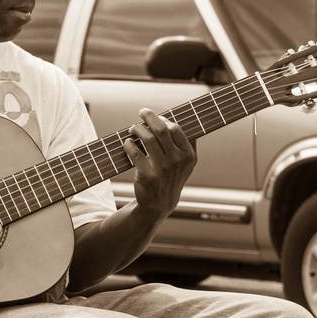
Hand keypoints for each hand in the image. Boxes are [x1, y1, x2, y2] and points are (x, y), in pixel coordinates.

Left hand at [123, 109, 196, 223]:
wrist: (159, 204)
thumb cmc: (171, 179)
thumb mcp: (186, 164)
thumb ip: (186, 144)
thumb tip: (178, 119)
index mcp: (188, 155)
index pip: (176, 128)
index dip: (163, 119)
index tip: (155, 117)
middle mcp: (177, 161)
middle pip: (161, 129)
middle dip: (149, 117)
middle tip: (142, 112)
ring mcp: (162, 168)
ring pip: (147, 138)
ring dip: (137, 129)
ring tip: (132, 129)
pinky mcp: (147, 175)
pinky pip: (135, 152)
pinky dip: (129, 144)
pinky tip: (128, 142)